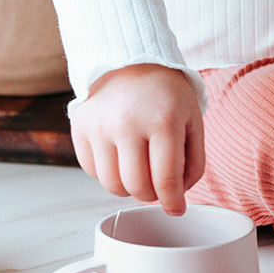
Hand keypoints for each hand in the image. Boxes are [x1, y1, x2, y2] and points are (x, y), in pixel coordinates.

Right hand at [72, 64, 205, 214]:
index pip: (166, 180)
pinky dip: (108, 172)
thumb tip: (176, 201)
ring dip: (128, 187)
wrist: (132, 63)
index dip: (173, 202)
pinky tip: (120, 156)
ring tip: (138, 172)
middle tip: (157, 186)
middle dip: (151, 195)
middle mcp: (127, 123)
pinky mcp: (81, 127)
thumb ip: (193, 164)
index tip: (176, 209)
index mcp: (163, 121)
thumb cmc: (167, 98)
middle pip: (137, 187)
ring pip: (112, 185)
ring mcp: (99, 126)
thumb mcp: (192, 123)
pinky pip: (93, 171)